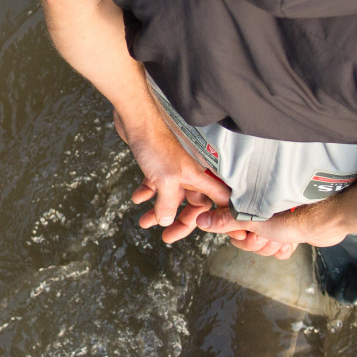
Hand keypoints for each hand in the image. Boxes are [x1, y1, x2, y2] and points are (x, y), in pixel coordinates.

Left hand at [120, 114, 234, 242]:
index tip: (215, 229)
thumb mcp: (165, 180)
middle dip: (179, 221)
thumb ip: (168, 203)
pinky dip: (146, 194)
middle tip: (166, 236)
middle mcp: (187, 175)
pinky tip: (137, 199)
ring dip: (158, 211)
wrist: (135, 120)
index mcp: (197, 177)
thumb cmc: (156, 145)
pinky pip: (154, 186)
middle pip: (191, 205)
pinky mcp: (155, 165)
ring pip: (169, 198)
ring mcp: (171, 170)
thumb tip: (167, 220)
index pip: (217, 200)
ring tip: (144, 222)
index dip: (220, 215)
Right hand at [197, 200, 348, 257]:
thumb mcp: (254, 218)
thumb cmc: (297, 213)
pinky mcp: (290, 231)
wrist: (330, 219)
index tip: (249, 232)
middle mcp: (261, 209)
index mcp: (250, 202)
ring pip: (262, 246)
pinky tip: (291, 243)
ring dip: (272, 247)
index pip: (230, 226)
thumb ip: (226, 220)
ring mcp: (276, 221)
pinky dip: (284, 249)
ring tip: (283, 237)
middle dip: (258, 242)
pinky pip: (277, 250)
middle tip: (269, 235)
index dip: (240, 234)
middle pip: (246, 239)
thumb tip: (201, 220)